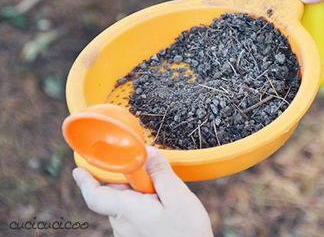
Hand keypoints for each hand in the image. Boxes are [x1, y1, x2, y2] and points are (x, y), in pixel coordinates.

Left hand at [72, 147, 213, 236]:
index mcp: (127, 210)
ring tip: (164, 197)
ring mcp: (128, 235)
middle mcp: (122, 225)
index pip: (96, 195)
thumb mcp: (178, 195)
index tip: (79, 170)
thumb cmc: (187, 231)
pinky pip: (132, 218)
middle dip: (128, 182)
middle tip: (151, 175)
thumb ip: (159, 172)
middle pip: (114, 196)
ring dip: (138, 196)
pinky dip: (142, 208)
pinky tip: (163, 209)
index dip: (85, 181)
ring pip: (125, 207)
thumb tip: (147, 151)